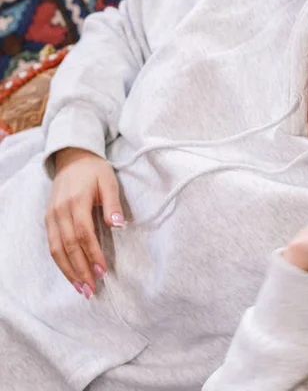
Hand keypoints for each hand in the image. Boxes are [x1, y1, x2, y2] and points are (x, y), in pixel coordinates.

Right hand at [45, 148, 125, 297]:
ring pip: (56, 250)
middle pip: (68, 246)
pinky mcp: (48, 220)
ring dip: (68, 271)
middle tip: (91, 289)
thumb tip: (119, 224)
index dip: (92, 254)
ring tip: (81, 289)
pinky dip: (60, 263)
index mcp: (76, 201)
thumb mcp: (109, 181)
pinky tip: (71, 274)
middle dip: (80, 270)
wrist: (72, 158)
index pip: (83, 234)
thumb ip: (113, 203)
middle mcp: (60, 211)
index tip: (102, 271)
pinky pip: (52, 245)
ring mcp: (52, 216)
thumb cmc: (94, 170)